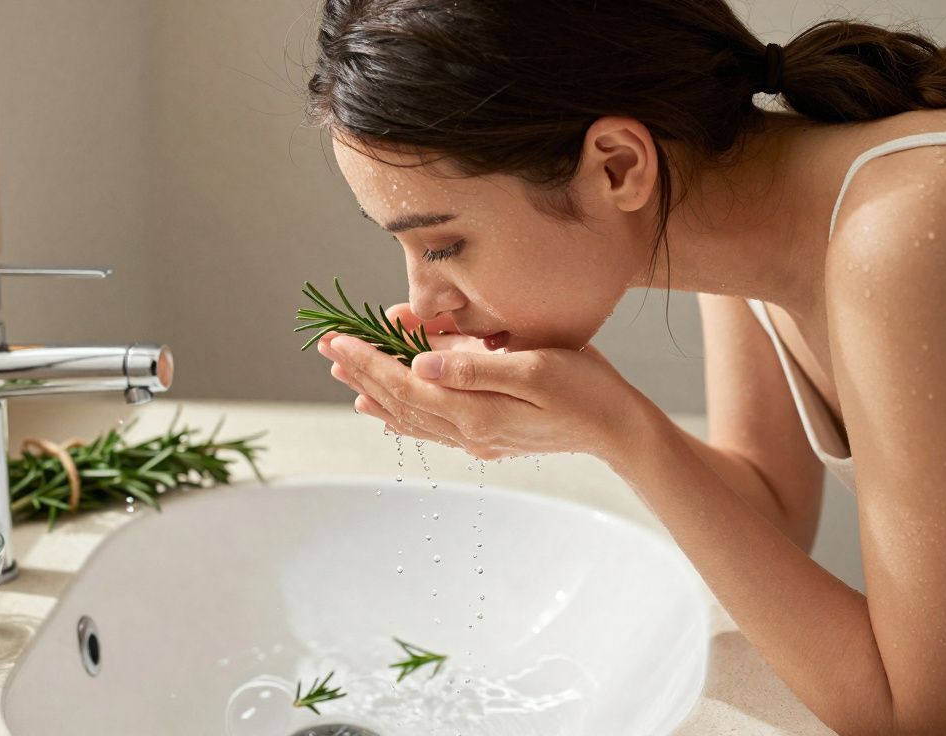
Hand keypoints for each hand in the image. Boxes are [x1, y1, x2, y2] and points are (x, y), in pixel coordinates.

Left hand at [316, 304, 643, 460]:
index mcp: (475, 412)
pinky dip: (402, 415)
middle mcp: (468, 431)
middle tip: (328, 346)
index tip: (338, 339)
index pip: (405, 384)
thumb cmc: (585, 388)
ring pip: (411, 416)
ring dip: (375, 392)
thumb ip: (474, 367)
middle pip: (400, 400)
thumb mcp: (535, 366)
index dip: (369, 359)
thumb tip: (419, 365)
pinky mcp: (486, 437)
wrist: (618, 428)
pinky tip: (386, 409)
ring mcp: (476, 438)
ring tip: (344, 373)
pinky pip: (431, 427)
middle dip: (362, 371)